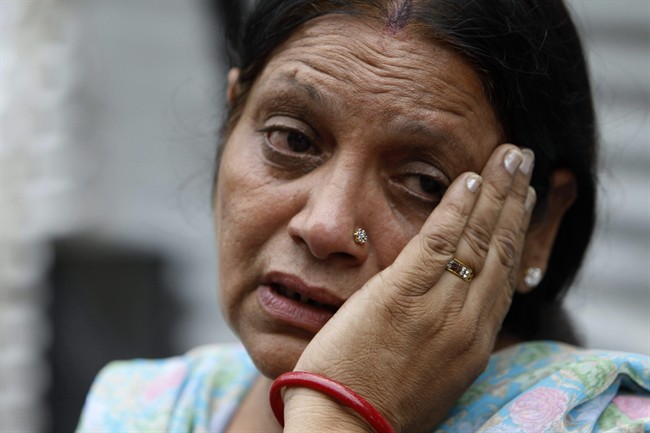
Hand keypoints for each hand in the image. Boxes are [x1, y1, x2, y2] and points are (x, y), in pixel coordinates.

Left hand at [284, 144, 535, 432]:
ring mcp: (438, 309)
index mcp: (473, 345)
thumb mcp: (431, 374)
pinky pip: (439, 242)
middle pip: (502, 251)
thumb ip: (445, 337)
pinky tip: (466, 179)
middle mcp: (467, 324)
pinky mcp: (401, 296)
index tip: (523, 204)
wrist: (345, 429)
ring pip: (479, 240)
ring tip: (509, 156)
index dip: (518, 235)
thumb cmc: (378, 402)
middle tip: (524, 163)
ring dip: (497, 192)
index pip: (505, 278)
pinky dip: (456, 208)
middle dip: (516, 202)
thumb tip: (451, 308)